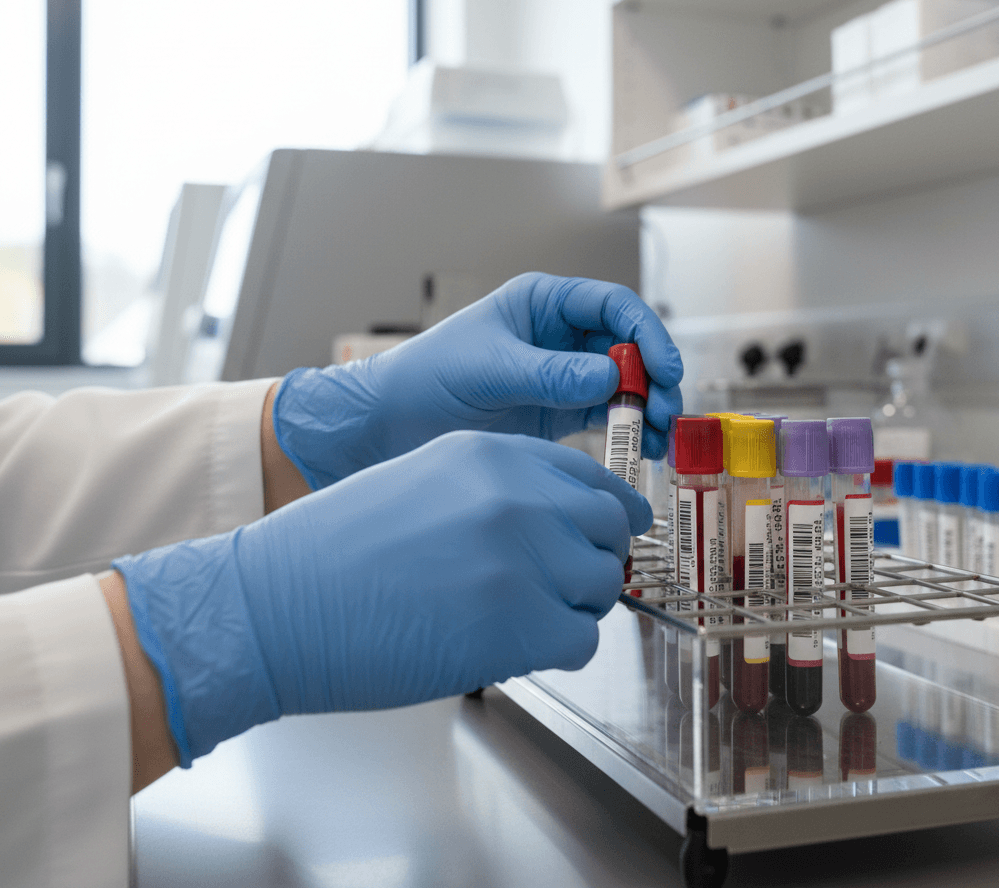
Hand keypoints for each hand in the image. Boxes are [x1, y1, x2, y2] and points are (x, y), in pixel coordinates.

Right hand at [112, 432, 651, 765]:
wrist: (279, 602)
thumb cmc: (336, 548)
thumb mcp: (426, 481)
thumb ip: (500, 492)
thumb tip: (560, 524)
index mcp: (493, 454)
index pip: (592, 477)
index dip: (608, 512)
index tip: (613, 533)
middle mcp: (518, 495)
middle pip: (609, 528)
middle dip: (594, 560)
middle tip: (563, 586)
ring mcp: (523, 557)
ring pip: (602, 586)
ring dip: (574, 607)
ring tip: (520, 617)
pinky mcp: (519, 624)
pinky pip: (581, 640)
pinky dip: (556, 649)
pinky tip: (510, 644)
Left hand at [274, 272, 682, 488]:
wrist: (392, 423)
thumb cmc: (428, 376)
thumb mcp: (490, 369)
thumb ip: (549, 374)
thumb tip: (609, 378)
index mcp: (543, 304)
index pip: (611, 305)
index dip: (645, 332)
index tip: (663, 367)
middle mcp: (559, 335)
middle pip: (627, 346)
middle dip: (653, 376)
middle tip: (662, 411)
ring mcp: (562, 374)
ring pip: (624, 383)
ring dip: (646, 406)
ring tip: (656, 436)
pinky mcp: (559, 412)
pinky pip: (606, 415)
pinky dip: (627, 429)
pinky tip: (640, 448)